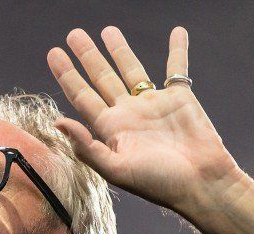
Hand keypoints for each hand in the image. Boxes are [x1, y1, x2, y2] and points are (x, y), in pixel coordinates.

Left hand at [46, 26, 243, 215]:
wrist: (200, 183)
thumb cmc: (159, 183)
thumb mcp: (117, 170)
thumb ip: (87, 147)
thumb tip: (58, 121)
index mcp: (111, 130)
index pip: (82, 96)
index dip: (67, 75)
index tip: (53, 53)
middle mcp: (129, 114)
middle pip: (102, 78)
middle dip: (88, 56)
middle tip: (74, 34)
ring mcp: (153, 104)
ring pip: (132, 69)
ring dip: (120, 49)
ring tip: (107, 30)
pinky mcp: (180, 98)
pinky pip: (177, 68)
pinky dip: (178, 50)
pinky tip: (177, 32)